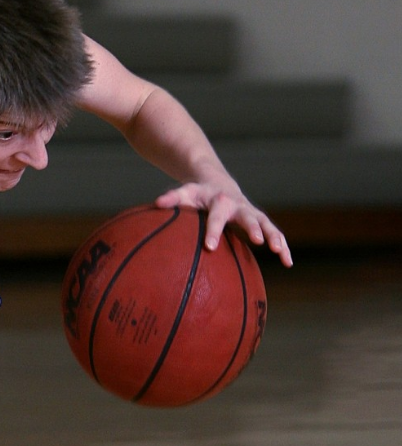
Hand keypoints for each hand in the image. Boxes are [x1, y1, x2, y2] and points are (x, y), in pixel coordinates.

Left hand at [155, 183, 292, 266]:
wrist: (218, 183)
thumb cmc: (198, 193)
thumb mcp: (185, 193)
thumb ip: (173, 198)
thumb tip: (157, 204)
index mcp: (219, 201)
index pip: (216, 217)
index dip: (213, 231)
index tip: (210, 247)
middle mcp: (239, 206)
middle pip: (248, 216)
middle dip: (253, 228)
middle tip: (258, 241)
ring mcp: (252, 213)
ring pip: (267, 224)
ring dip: (275, 237)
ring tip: (280, 254)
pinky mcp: (260, 221)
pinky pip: (275, 233)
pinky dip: (283, 246)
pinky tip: (288, 263)